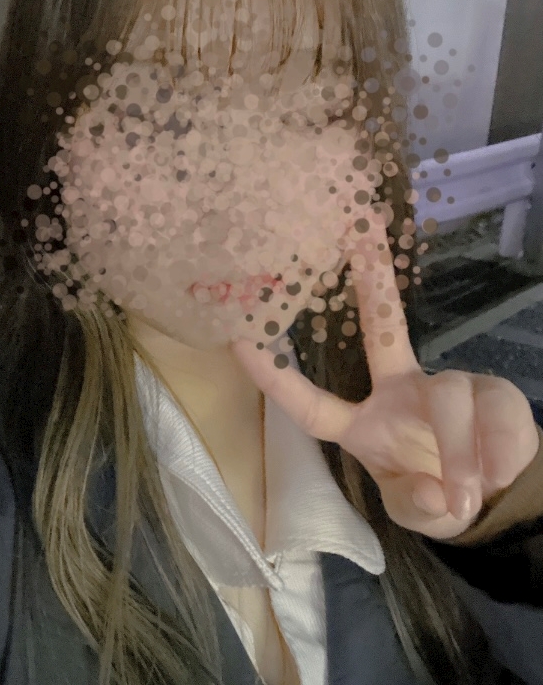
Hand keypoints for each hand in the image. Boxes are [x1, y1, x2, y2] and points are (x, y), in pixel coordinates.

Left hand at [229, 210, 540, 539]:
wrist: (495, 500)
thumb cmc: (436, 496)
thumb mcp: (416, 511)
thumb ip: (418, 506)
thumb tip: (435, 492)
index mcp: (363, 423)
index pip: (310, 402)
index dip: (275, 377)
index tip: (239, 338)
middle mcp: (400, 391)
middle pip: (383, 329)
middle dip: (373, 280)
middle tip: (361, 229)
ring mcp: (448, 387)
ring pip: (450, 394)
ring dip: (458, 449)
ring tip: (465, 494)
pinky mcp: (494, 392)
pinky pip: (496, 410)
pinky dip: (500, 449)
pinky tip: (500, 474)